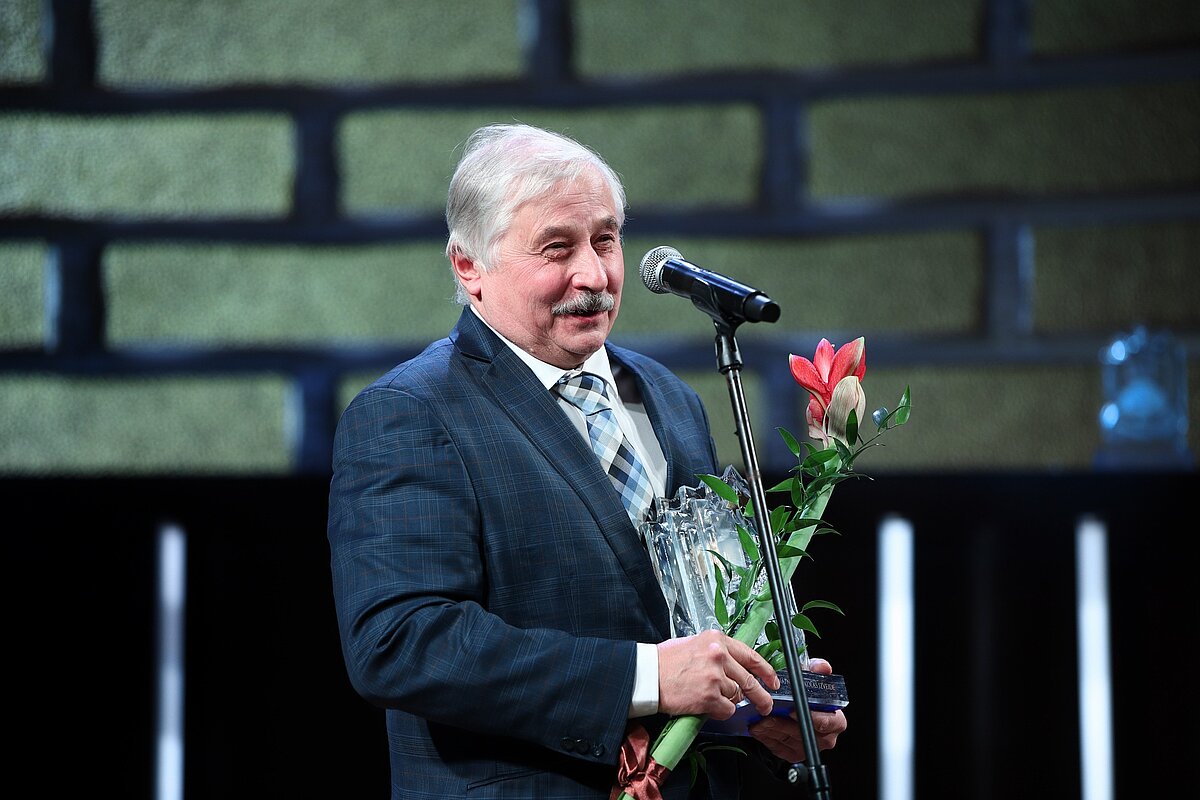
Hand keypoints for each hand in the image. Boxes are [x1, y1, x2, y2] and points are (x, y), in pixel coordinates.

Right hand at [656, 630, 778, 719]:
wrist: (647, 675)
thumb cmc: (666, 661)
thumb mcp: (695, 644)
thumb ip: (717, 652)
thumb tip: (736, 666)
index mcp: (717, 639)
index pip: (751, 656)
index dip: (766, 671)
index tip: (773, 680)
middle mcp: (719, 655)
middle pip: (749, 680)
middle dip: (761, 696)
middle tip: (765, 704)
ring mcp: (715, 676)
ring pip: (736, 696)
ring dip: (728, 701)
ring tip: (712, 698)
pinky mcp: (709, 696)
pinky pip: (727, 709)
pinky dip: (721, 711)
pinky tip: (708, 706)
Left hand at [747, 658, 846, 761]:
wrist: (800, 710)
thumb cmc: (808, 694)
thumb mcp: (813, 677)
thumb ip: (818, 669)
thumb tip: (822, 666)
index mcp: (836, 720)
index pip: (827, 723)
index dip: (810, 717)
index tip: (793, 710)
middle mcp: (825, 738)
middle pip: (802, 733)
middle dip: (782, 722)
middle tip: (767, 712)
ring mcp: (808, 747)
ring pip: (787, 740)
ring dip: (770, 728)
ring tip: (758, 717)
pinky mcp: (794, 754)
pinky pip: (777, 747)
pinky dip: (765, 736)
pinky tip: (758, 726)